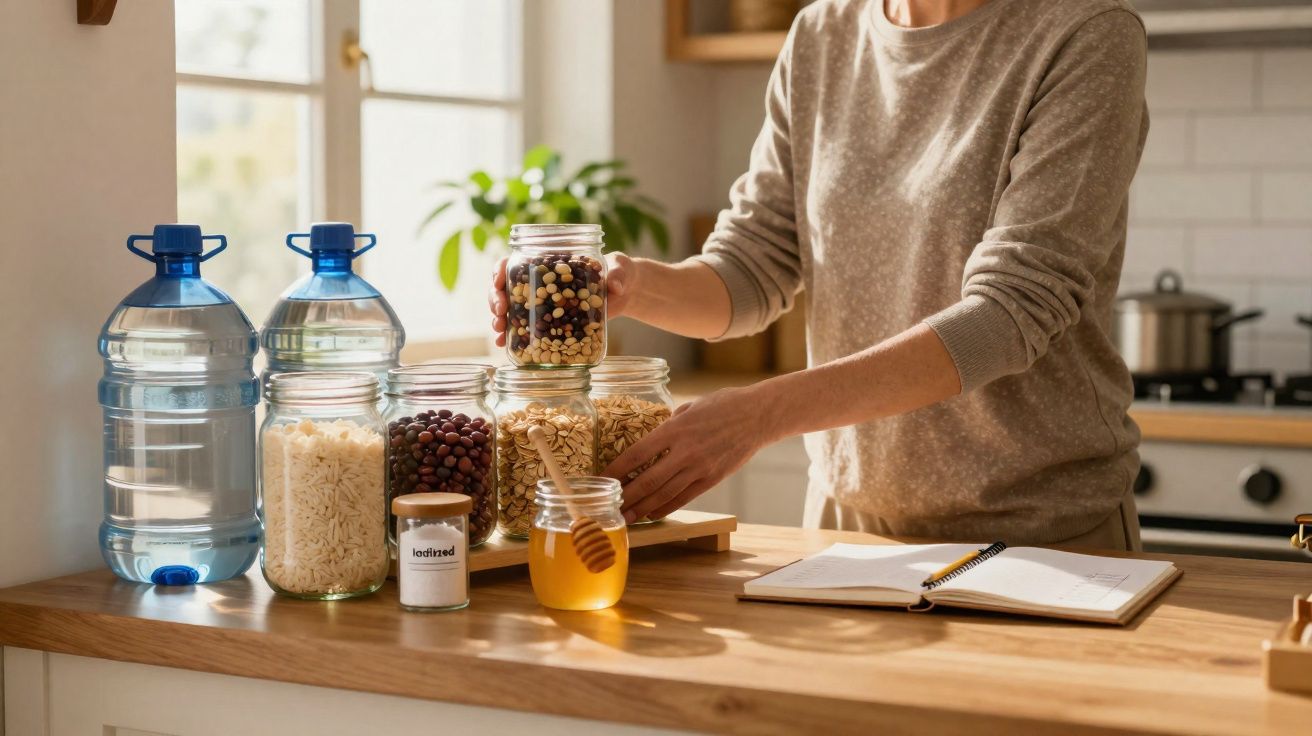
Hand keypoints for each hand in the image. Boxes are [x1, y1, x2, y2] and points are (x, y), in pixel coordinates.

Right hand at [489, 252, 639, 347]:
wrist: (626, 293)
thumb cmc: (620, 272)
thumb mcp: (620, 267)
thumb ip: (618, 273)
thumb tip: (616, 287)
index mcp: (549, 263)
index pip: (516, 262)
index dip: (500, 270)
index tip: (498, 281)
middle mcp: (540, 282)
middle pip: (506, 287)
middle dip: (496, 299)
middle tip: (499, 312)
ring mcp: (543, 303)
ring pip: (511, 309)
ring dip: (499, 319)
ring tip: (499, 332)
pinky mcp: (550, 322)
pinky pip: (526, 328)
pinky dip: (513, 337)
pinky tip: (505, 345)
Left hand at [604, 386, 773, 522]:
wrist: (759, 416)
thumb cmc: (724, 405)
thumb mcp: (691, 406)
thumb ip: (670, 424)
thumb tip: (655, 437)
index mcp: (675, 429)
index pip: (637, 454)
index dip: (617, 469)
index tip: (601, 478)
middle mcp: (685, 451)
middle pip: (647, 480)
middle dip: (626, 496)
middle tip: (609, 506)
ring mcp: (700, 468)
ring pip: (664, 494)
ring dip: (642, 508)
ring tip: (626, 516)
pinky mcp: (712, 479)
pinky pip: (684, 498)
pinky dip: (665, 508)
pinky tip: (652, 514)